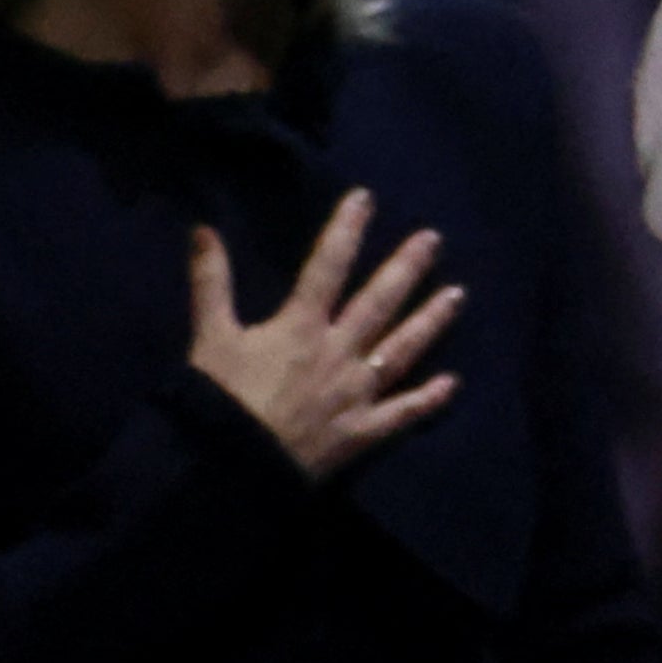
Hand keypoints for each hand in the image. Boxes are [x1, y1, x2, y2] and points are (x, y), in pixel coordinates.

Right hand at [188, 188, 462, 477]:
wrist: (228, 464)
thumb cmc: (218, 398)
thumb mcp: (210, 335)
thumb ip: (211, 282)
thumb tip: (203, 229)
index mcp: (301, 326)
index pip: (328, 267)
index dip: (346, 230)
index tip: (366, 198)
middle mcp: (338, 353)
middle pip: (379, 302)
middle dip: (406, 268)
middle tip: (434, 239)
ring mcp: (356, 392)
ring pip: (402, 350)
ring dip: (431, 321)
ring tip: (458, 294)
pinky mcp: (363, 430)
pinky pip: (402, 412)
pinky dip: (429, 399)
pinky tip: (454, 384)